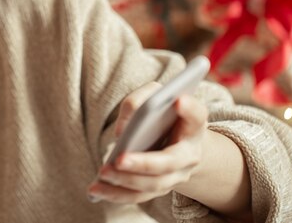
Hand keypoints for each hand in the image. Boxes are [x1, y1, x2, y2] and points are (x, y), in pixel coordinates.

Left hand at [87, 81, 207, 203]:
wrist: (177, 138)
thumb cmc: (163, 112)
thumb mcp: (154, 96)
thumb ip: (139, 101)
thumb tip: (122, 131)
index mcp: (193, 126)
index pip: (196, 116)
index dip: (189, 109)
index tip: (178, 100)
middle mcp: (190, 154)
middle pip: (169, 162)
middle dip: (144, 163)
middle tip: (119, 159)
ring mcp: (176, 176)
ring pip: (153, 184)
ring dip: (126, 181)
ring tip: (103, 173)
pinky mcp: (159, 187)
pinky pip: (138, 195)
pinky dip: (116, 194)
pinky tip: (96, 189)